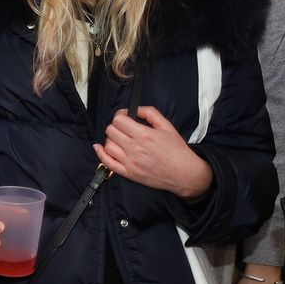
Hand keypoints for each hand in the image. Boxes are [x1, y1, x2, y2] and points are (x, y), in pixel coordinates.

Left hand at [94, 106, 212, 197]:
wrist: (184, 174)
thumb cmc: (177, 150)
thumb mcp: (167, 126)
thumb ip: (150, 113)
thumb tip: (135, 109)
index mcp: (143, 135)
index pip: (118, 120)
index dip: (120, 115)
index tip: (125, 117)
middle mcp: (134, 148)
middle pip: (111, 131)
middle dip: (116, 126)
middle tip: (124, 128)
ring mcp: (130, 162)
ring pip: (107, 145)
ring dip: (111, 139)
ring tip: (120, 139)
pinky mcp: (128, 173)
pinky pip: (107, 163)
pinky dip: (101, 154)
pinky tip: (100, 148)